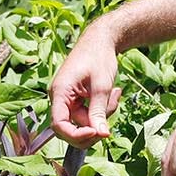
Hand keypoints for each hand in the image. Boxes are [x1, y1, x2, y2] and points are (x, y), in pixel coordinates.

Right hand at [50, 26, 123, 143]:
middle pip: (71, 128)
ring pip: (83, 122)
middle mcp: (59, 98)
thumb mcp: (102, 86)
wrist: (101, 40)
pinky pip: (88, 114)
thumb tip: (101, 135)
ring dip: (102, 115)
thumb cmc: (99, 57)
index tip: (96, 133)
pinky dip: (102, 109)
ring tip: (115, 94)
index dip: (76, 135)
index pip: (59, 125)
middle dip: (92, 128)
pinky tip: (113, 93)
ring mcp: (67, 99)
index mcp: (60, 92)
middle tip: (110, 122)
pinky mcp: (76, 100)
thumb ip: (99, 111)